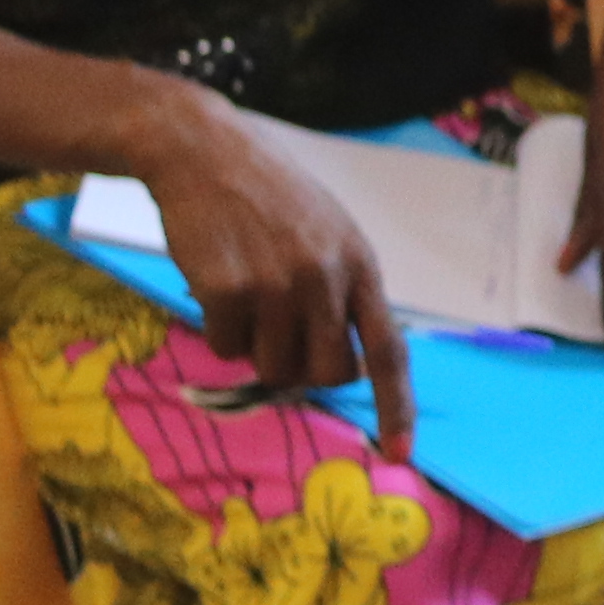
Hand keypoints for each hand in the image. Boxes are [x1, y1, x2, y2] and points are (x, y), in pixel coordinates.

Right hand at [144, 104, 415, 458]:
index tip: (399, 453)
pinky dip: (219, 332)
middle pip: (324, 375)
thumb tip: (342, 369)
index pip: (388, 349)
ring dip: (256, 348)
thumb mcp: (327, 233)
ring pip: (272, 369)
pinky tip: (217, 284)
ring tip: (247, 293)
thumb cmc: (268, 198)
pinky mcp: (227, 291)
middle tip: (278, 335)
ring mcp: (277, 286)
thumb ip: (342, 292)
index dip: (395, 406)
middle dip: (302, 371)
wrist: (204, 151)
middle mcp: (326, 278)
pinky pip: (225, 350)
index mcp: (360, 264)